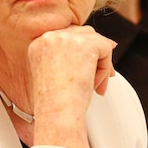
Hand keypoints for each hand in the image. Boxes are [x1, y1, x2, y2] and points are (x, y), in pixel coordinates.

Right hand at [26, 25, 116, 147]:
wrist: (57, 112)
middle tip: (94, 81)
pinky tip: (95, 84)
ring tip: (93, 85)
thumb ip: (74, 54)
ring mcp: (67, 38)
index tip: (82, 73)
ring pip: (96, 41)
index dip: (81, 54)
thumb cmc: (55, 102)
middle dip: (94, 57)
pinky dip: (105, 68)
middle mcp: (50, 36)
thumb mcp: (57, 72)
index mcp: (39, 43)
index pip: (68, 37)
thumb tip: (109, 44)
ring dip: (100, 64)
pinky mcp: (85, 44)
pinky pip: (106, 49)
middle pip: (84, 35)